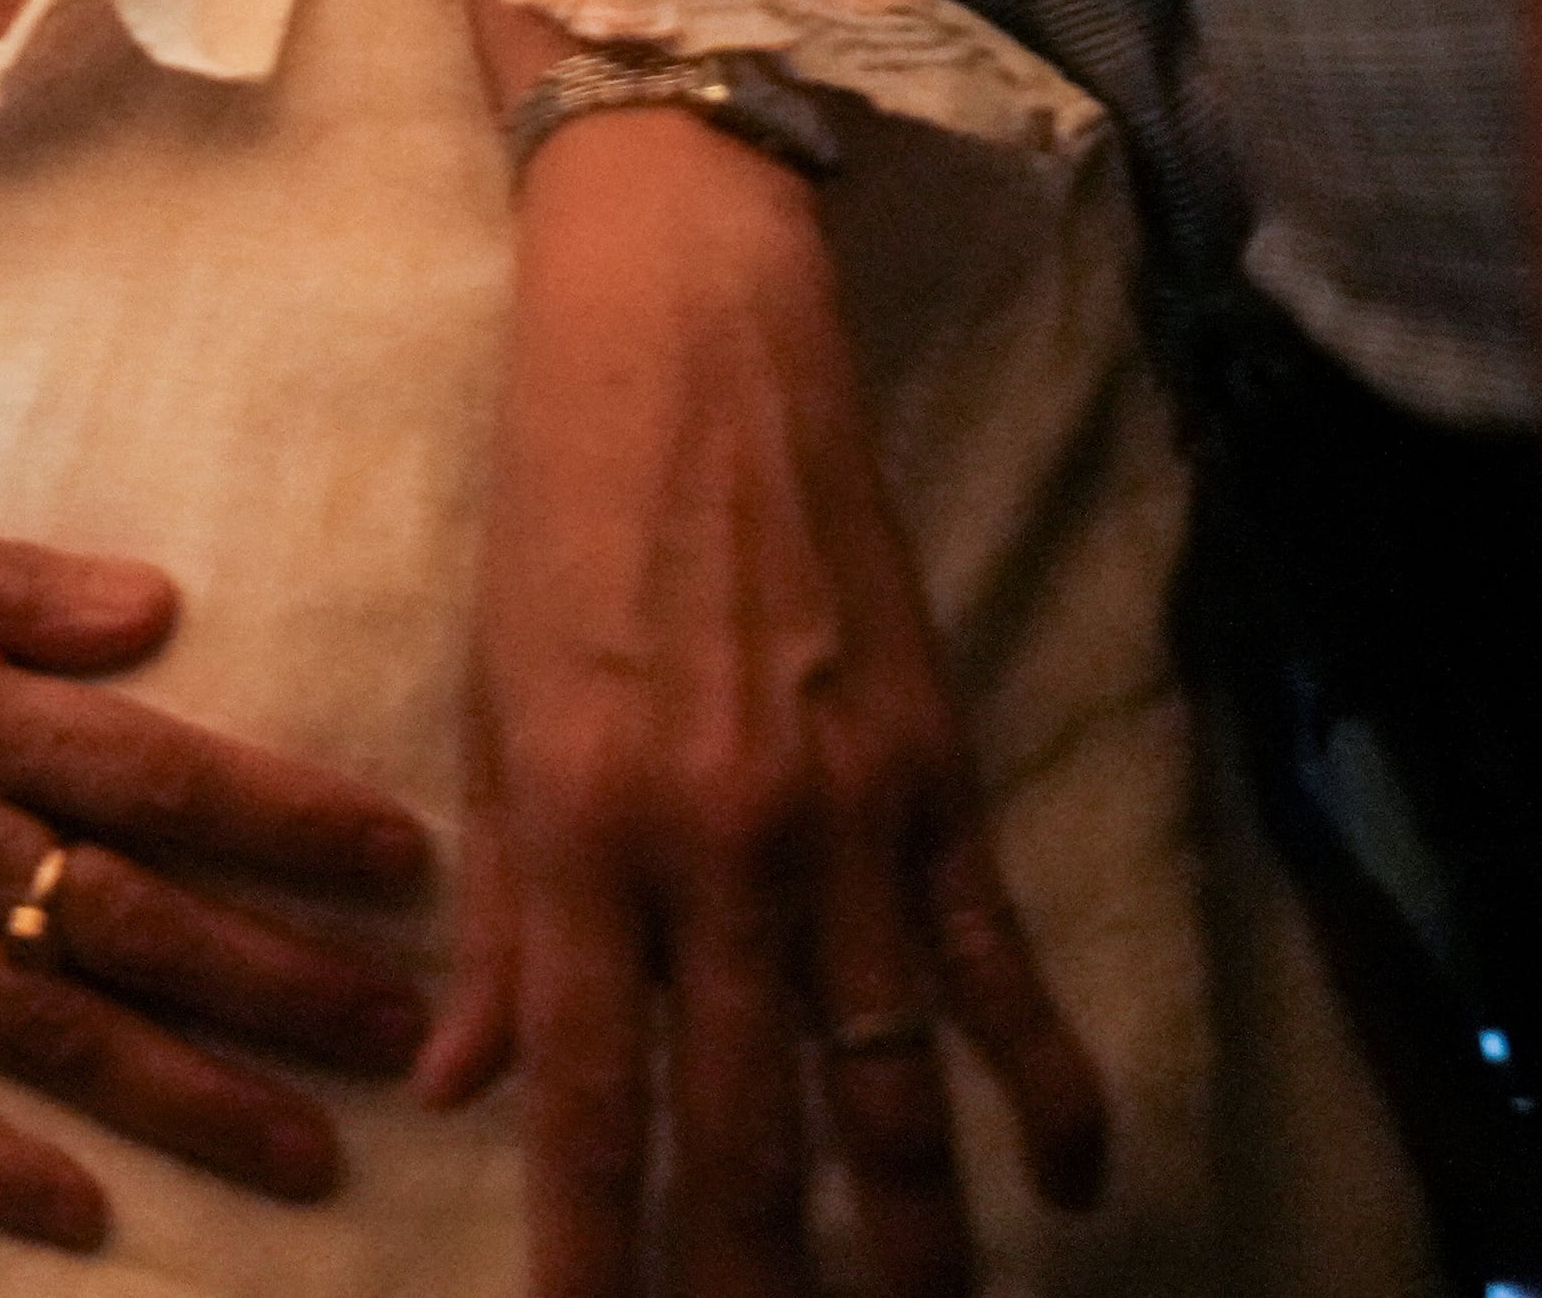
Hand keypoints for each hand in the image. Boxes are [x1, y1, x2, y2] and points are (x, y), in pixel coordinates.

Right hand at [0, 484, 434, 1249]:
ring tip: (306, 1156)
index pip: (165, 773)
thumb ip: (17, 586)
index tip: (403, 862)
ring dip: (188, 1095)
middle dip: (284, 982)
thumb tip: (160, 610)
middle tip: (407, 1038)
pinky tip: (81, 1212)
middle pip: (140, 917)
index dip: (291, 821)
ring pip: (54, 1026)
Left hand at [440, 100, 1108, 1297]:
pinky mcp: (945, 775)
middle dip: (749, 1279)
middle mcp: (717, 847)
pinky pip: (1005, 970)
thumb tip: (468, 1086)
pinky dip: (1050, 1090)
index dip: (594, 1250)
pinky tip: (1073, 1187)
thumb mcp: (490, 705)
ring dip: (908, 1240)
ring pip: (892, 1088)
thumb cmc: (555, 508)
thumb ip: (503, 912)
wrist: (690, 337)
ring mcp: (849, 820)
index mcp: (580, 830)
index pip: (592, 1100)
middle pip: (747, 1131)